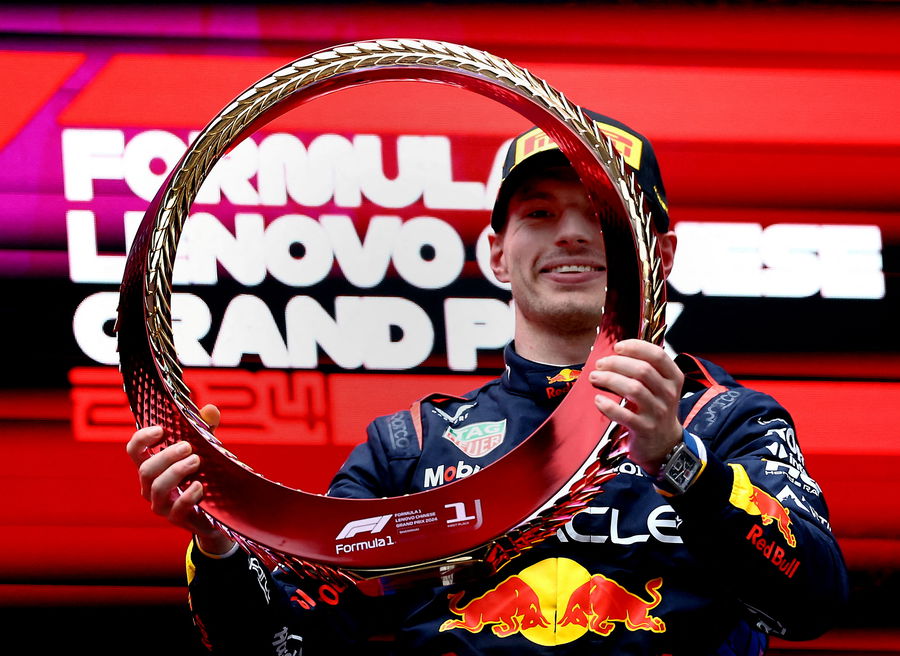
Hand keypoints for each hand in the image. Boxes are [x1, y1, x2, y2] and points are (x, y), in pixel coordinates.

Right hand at [125, 404, 235, 554]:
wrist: (214, 512)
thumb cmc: (203, 475)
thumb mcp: (205, 449)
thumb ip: (206, 429)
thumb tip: (211, 409)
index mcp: (153, 466)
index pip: (135, 451)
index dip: (142, 438)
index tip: (161, 429)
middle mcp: (150, 486)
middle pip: (146, 469)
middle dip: (166, 455)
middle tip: (188, 447)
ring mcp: (161, 505)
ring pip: (158, 487)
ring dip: (176, 471)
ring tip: (196, 461)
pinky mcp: (176, 518)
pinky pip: (176, 509)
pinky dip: (187, 496)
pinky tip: (200, 486)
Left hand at [589, 339, 683, 475]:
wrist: (664, 443)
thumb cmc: (655, 407)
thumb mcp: (659, 387)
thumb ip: (646, 368)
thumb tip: (616, 351)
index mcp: (673, 378)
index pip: (658, 355)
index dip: (636, 347)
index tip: (617, 347)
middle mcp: (668, 393)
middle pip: (642, 370)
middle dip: (616, 363)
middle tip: (599, 364)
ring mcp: (658, 412)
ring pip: (633, 389)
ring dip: (610, 379)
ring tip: (594, 377)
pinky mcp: (645, 428)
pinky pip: (625, 414)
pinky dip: (609, 406)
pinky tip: (598, 400)